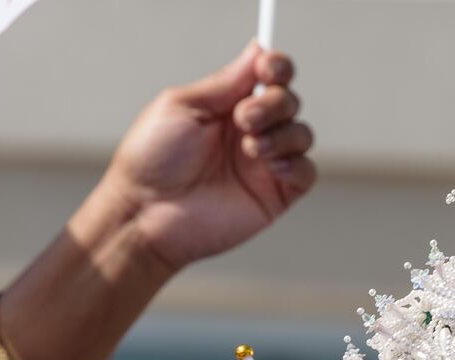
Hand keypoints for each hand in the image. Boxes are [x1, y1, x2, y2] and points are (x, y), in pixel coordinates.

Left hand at [96, 41, 316, 270]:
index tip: (268, 69)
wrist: (148, 212)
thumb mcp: (182, 105)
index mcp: (227, 105)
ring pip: (302, 134)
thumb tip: (256, 52)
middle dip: (274, 104)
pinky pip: (306, 172)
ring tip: (250, 148)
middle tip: (243, 119)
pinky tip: (270, 167)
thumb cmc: (152, 160)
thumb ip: (225, 82)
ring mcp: (264, 163)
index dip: (276, 66)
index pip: (267, 77)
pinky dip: (295, 164)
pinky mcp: (276, 195)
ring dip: (281, 134)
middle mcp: (250, 131)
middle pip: (288, 101)